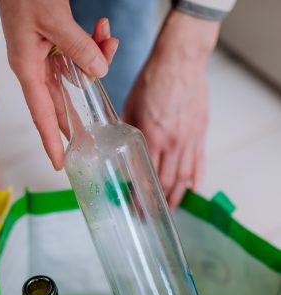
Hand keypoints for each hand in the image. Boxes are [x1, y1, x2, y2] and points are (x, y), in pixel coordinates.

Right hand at [0, 0, 117, 168]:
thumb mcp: (54, 18)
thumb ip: (78, 46)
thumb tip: (99, 72)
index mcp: (27, 67)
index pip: (41, 114)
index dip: (50, 141)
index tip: (59, 163)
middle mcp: (34, 66)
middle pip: (61, 98)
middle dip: (84, 103)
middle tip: (99, 124)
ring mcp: (43, 54)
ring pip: (75, 72)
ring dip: (96, 58)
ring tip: (107, 37)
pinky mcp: (51, 41)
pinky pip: (76, 52)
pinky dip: (93, 42)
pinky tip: (101, 28)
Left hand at [123, 11, 218, 209]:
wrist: (179, 60)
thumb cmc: (152, 80)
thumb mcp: (129, 107)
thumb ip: (124, 131)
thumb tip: (114, 146)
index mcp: (151, 137)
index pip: (145, 176)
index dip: (140, 196)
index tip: (134, 207)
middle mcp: (172, 142)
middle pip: (166, 182)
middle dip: (157, 202)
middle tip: (150, 214)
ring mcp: (189, 139)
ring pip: (184, 177)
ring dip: (177, 196)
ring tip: (171, 209)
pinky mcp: (200, 132)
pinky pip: (199, 160)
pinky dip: (196, 177)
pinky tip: (192, 189)